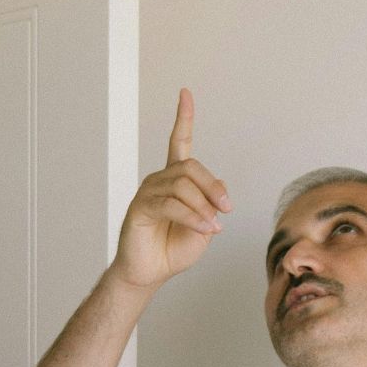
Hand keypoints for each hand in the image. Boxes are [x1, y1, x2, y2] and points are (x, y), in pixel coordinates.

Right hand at [109, 88, 233, 289]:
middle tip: (226, 209)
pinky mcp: (140, 207)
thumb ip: (212, 205)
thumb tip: (220, 185)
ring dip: (204, 206)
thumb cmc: (174, 250)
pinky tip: (204, 227)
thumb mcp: (205, 227)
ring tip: (213, 226)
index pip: (179, 142)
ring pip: (182, 185)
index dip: (183, 118)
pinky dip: (193, 216)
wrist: (151, 273)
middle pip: (190, 167)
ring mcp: (148, 192)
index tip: (185, 93)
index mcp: (175, 180)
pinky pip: (172, 204)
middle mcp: (159, 180)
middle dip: (213, 187)